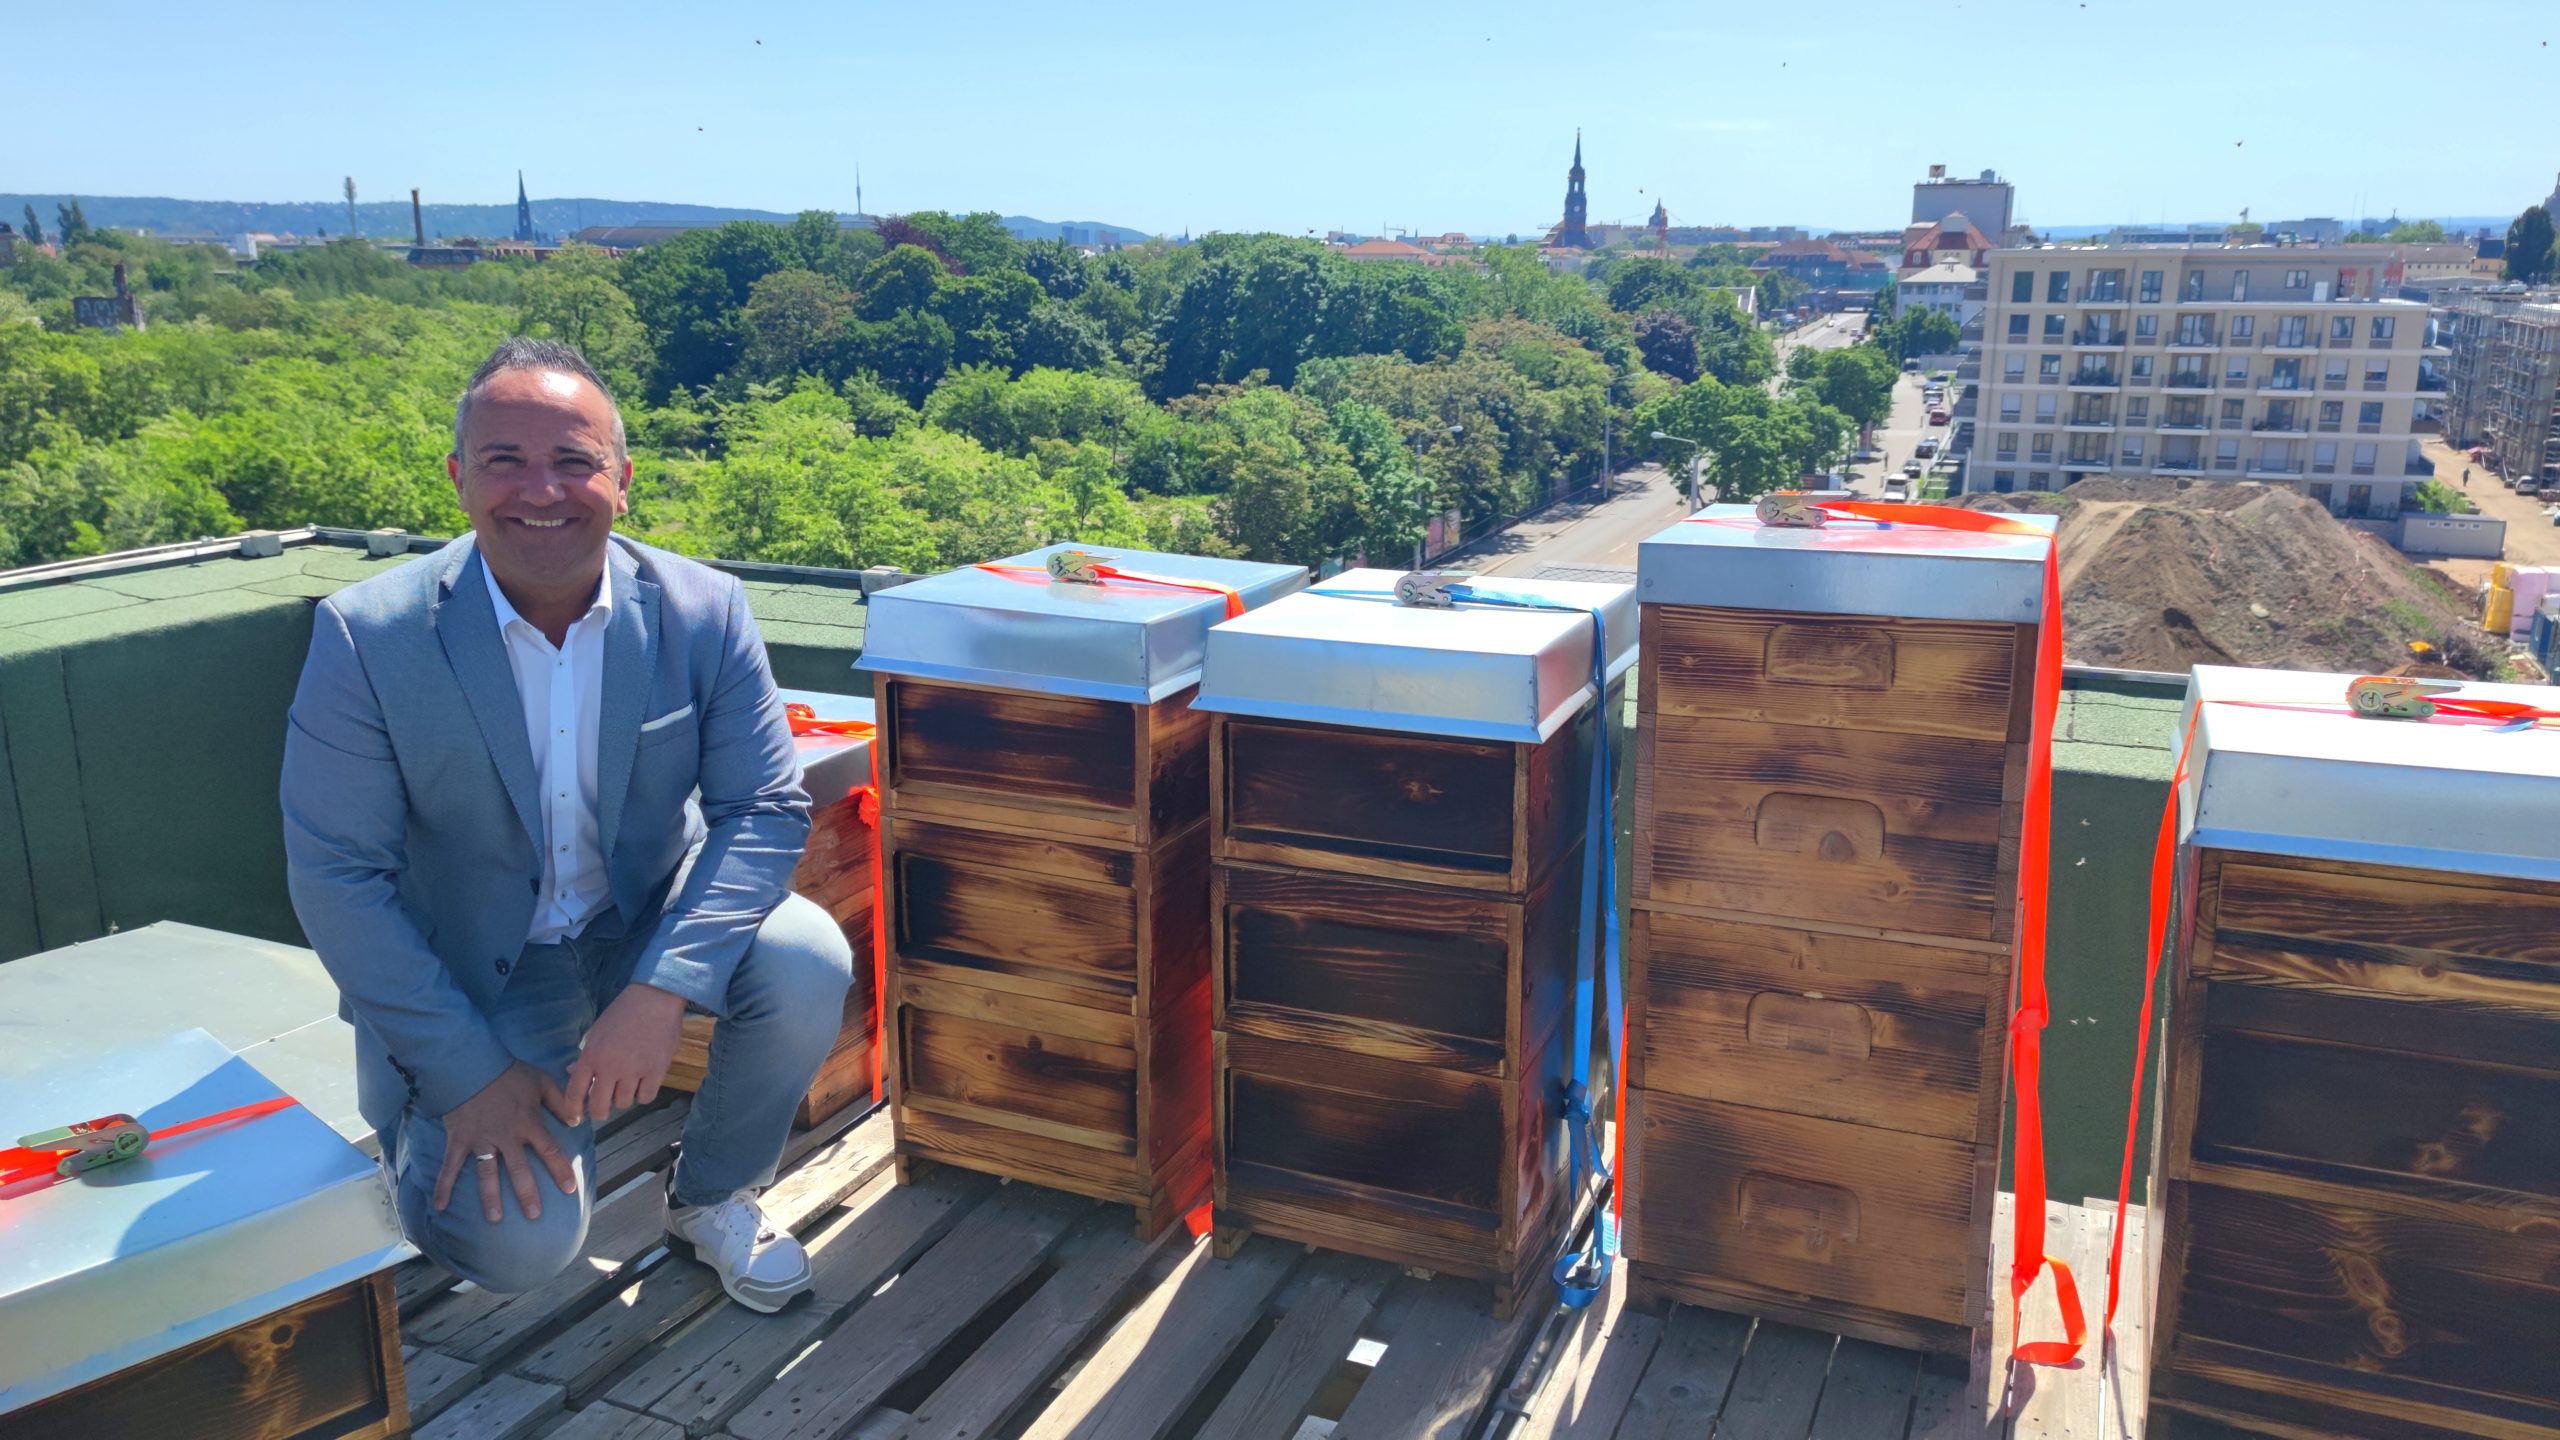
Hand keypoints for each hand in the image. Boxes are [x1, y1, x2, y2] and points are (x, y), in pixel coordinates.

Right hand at [434, 1061, 578, 1222]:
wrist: (469, 1064)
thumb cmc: (508, 1073)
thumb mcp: (540, 1081)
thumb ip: (560, 1101)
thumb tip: (579, 1120)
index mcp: (527, 1122)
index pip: (548, 1150)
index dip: (559, 1170)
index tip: (569, 1190)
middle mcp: (505, 1135)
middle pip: (518, 1169)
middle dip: (527, 1193)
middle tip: (533, 1215)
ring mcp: (480, 1140)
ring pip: (486, 1173)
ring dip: (490, 1197)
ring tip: (495, 1218)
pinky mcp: (459, 1139)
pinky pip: (450, 1165)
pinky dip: (443, 1185)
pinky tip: (439, 1206)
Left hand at [553, 983, 687, 1126]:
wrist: (654, 999)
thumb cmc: (623, 1013)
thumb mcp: (597, 1032)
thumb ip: (586, 1056)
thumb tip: (572, 1072)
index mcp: (591, 1056)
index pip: (575, 1093)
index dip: (572, 1111)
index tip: (575, 1120)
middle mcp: (610, 1067)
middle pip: (599, 1107)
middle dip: (599, 1112)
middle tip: (603, 1109)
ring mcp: (633, 1071)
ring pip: (623, 1103)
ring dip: (623, 1099)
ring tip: (627, 1086)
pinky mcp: (656, 1071)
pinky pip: (645, 1097)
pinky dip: (643, 1095)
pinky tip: (643, 1084)